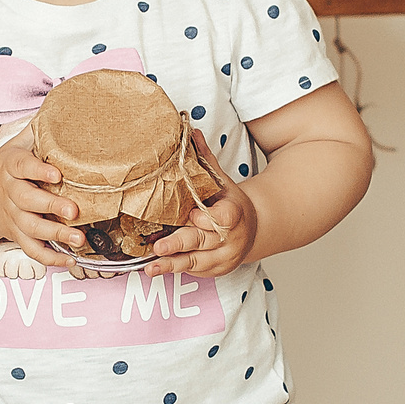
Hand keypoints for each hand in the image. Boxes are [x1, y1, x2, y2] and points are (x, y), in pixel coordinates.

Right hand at [0, 139, 85, 271]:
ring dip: (55, 235)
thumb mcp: (18, 144)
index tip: (57, 173)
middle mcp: (10, 193)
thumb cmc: (8, 167)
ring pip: (31, 229)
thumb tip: (66, 105)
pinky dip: (49, 259)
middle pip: (27, 201)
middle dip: (51, 206)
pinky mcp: (16, 235)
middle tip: (74, 211)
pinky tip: (69, 260)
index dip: (38, 170)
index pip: (22, 165)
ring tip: (78, 239)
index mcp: (11, 166)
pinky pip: (31, 250)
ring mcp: (13, 216)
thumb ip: (40, 131)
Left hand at [145, 130, 257, 278]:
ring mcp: (224, 257)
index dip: (207, 218)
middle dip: (180, 244)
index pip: (224, 218)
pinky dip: (176, 270)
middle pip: (203, 241)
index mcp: (234, 213)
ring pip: (196, 261)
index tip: (192, 215)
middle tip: (159, 246)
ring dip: (172, 264)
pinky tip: (156, 270)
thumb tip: (190, 132)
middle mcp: (231, 238)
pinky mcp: (216, 271)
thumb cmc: (230, 203)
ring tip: (151, 267)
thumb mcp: (221, 181)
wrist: (254, 228)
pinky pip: (195, 271)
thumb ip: (205, 160)